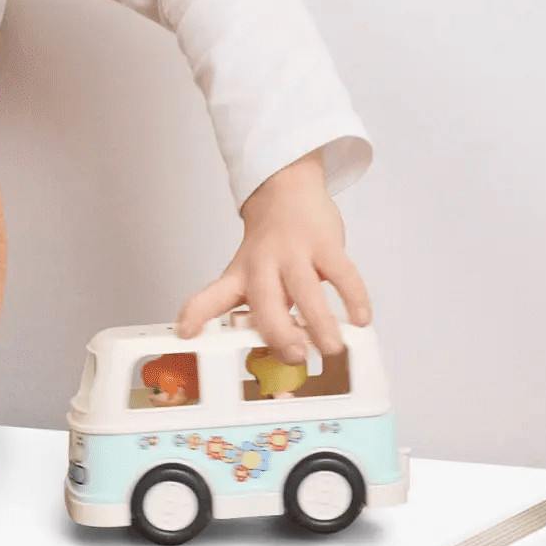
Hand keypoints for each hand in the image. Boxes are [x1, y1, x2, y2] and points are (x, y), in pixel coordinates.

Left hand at [175, 150, 371, 363]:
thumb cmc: (269, 243)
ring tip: (331, 347)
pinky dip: (353, 297)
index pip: (212, 295)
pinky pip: (342, 272)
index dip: (196, 314)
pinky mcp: (325, 242)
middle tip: (295, 356)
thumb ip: (261, 312)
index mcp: (240, 275)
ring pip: (306, 289)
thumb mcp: (250, 273)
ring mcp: (295, 251)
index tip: (185, 333)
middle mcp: (263, 263)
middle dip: (279, 332)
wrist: (285, 189)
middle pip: (265, 301)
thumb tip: (282, 353)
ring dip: (320, 321)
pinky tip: (360, 319)